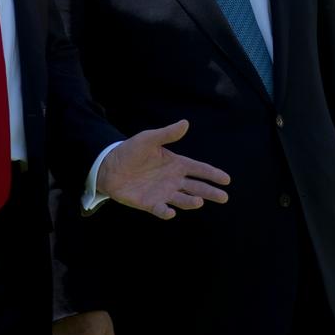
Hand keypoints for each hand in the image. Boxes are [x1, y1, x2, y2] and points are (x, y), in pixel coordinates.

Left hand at [97, 120, 229, 219]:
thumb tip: (185, 123)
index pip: (199, 169)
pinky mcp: (150, 203)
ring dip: (191, 202)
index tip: (226, 179)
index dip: (212, 174)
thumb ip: (167, 134)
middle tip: (224, 197)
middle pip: (197, 187)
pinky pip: (161, 210)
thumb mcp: (148, 139)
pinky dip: (166, 212)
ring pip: (182, 199)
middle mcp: (173, 180)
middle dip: (210, 192)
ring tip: (199, 201)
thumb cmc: (130, 151)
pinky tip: (171, 212)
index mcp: (176, 164)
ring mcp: (163, 193)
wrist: (108, 167)